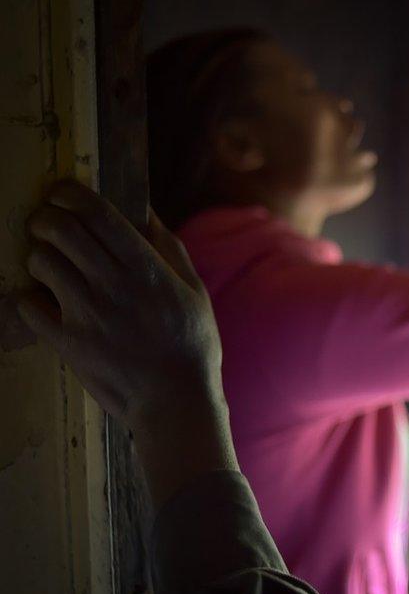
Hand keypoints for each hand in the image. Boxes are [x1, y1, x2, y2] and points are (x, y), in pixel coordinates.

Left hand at [17, 180, 236, 505]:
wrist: (176, 401)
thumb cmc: (192, 346)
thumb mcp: (195, 293)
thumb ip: (171, 250)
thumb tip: (147, 214)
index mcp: (146, 269)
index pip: (97, 213)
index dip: (71, 193)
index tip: (62, 192)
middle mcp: (112, 285)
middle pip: (60, 229)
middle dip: (46, 218)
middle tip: (48, 225)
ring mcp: (86, 313)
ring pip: (41, 261)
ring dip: (40, 256)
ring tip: (51, 266)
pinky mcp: (67, 342)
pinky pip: (28, 305)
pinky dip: (31, 299)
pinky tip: (46, 303)